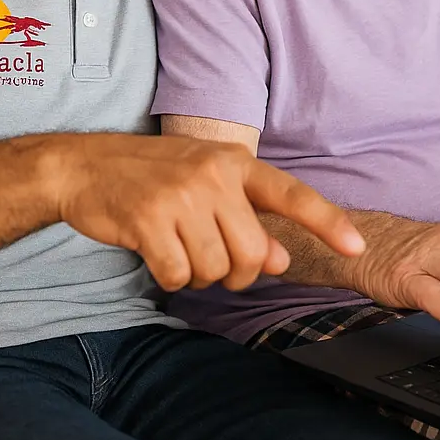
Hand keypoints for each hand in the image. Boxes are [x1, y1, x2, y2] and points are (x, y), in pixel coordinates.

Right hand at [53, 136, 364, 292]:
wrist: (83, 165)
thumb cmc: (150, 177)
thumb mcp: (205, 186)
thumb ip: (246, 219)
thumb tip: (279, 260)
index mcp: (233, 162)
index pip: (291, 195)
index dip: (327, 223)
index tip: (356, 248)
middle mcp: (212, 175)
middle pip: (253, 253)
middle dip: (238, 273)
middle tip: (215, 261)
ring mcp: (180, 196)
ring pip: (216, 269)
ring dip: (200, 274)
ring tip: (179, 248)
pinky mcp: (149, 220)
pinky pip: (179, 275)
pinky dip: (171, 277)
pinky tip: (157, 254)